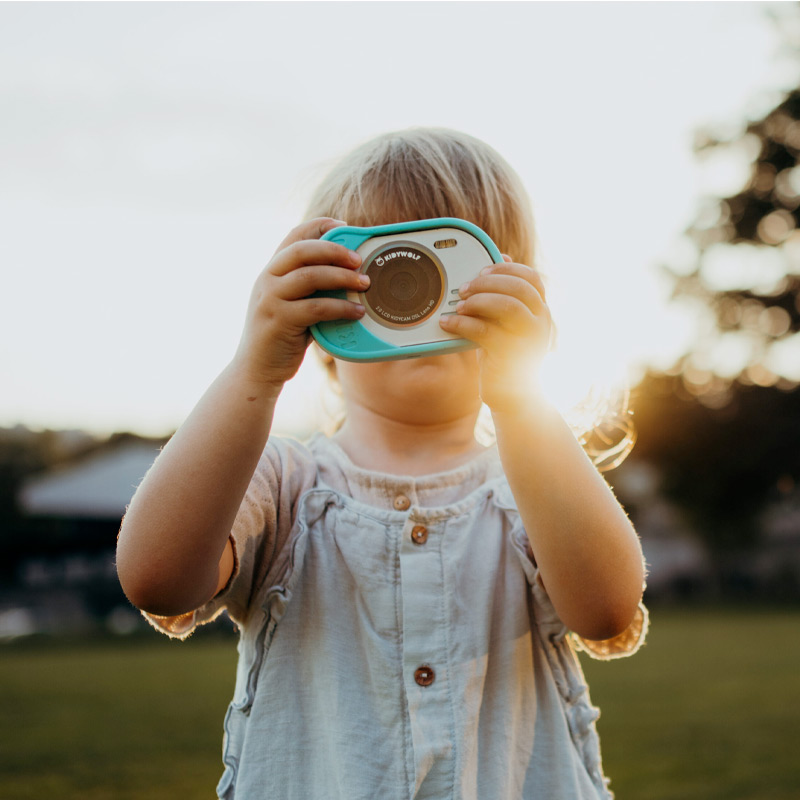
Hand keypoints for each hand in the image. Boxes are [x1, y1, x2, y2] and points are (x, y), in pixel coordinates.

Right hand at [233, 218, 367, 390]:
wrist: (255, 371)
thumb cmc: (281, 338)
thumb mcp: (292, 306)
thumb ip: (312, 291)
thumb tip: (351, 278)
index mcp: (271, 271)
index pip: (294, 236)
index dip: (320, 226)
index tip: (344, 226)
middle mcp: (268, 279)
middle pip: (302, 250)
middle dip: (334, 249)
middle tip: (360, 259)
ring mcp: (271, 299)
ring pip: (310, 276)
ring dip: (342, 277)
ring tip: (365, 284)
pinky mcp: (279, 321)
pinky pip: (316, 307)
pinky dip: (340, 307)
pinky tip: (357, 311)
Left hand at [438, 256, 551, 411]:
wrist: (516, 397)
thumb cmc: (508, 356)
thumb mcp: (509, 324)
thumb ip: (505, 297)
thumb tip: (503, 259)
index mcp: (540, 311)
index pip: (531, 278)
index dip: (506, 269)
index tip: (483, 270)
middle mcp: (540, 322)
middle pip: (517, 287)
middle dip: (486, 283)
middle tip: (463, 289)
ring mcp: (528, 339)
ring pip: (506, 305)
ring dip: (477, 301)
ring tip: (458, 306)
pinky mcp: (510, 355)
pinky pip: (484, 331)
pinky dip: (462, 324)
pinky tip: (447, 324)